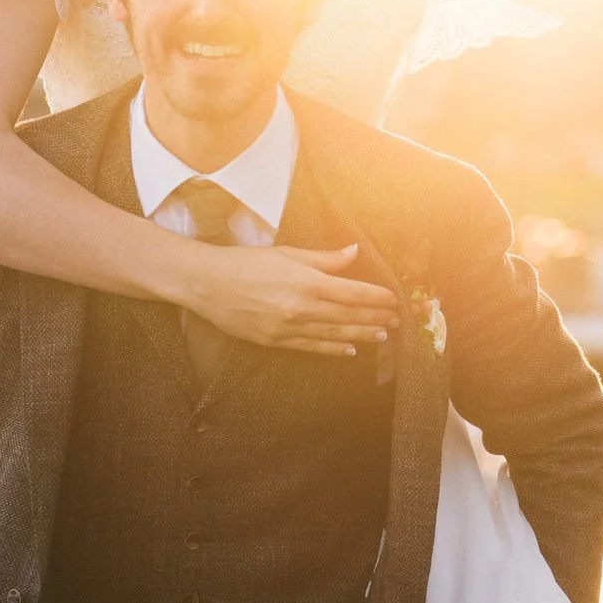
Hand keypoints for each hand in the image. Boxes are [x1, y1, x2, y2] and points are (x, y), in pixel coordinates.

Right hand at [177, 243, 402, 356]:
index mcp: (306, 282)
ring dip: (361, 335)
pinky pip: (312, 347)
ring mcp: (288, 328)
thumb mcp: (287, 254)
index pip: (352, 293)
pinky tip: (349, 350)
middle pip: (348, 315)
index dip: (376, 298)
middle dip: (374, 318)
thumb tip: (354, 252)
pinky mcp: (276, 341)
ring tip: (381, 335)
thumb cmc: (246, 263)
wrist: (208, 284)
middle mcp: (301, 308)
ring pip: (334, 334)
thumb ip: (324, 258)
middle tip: (395, 320)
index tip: (392, 300)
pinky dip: (333, 349)